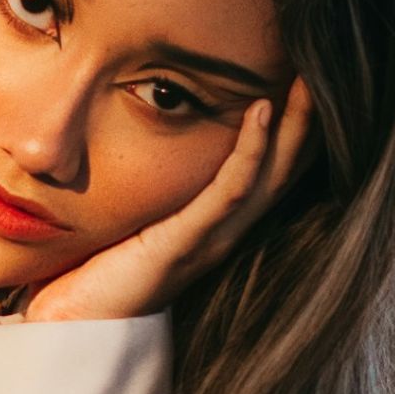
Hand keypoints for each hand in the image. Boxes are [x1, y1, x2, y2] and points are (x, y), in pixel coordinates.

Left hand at [21, 76, 314, 321]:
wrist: (73, 328)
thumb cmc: (95, 272)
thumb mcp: (131, 217)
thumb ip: (149, 187)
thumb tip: (134, 131)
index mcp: (215, 228)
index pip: (269, 173)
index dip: (292, 129)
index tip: (304, 79)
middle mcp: (224, 234)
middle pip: (284, 169)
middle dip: (306, 119)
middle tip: (321, 66)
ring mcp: (210, 240)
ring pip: (269, 175)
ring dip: (290, 124)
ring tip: (305, 78)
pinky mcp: (186, 243)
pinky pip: (229, 190)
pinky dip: (248, 149)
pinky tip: (258, 110)